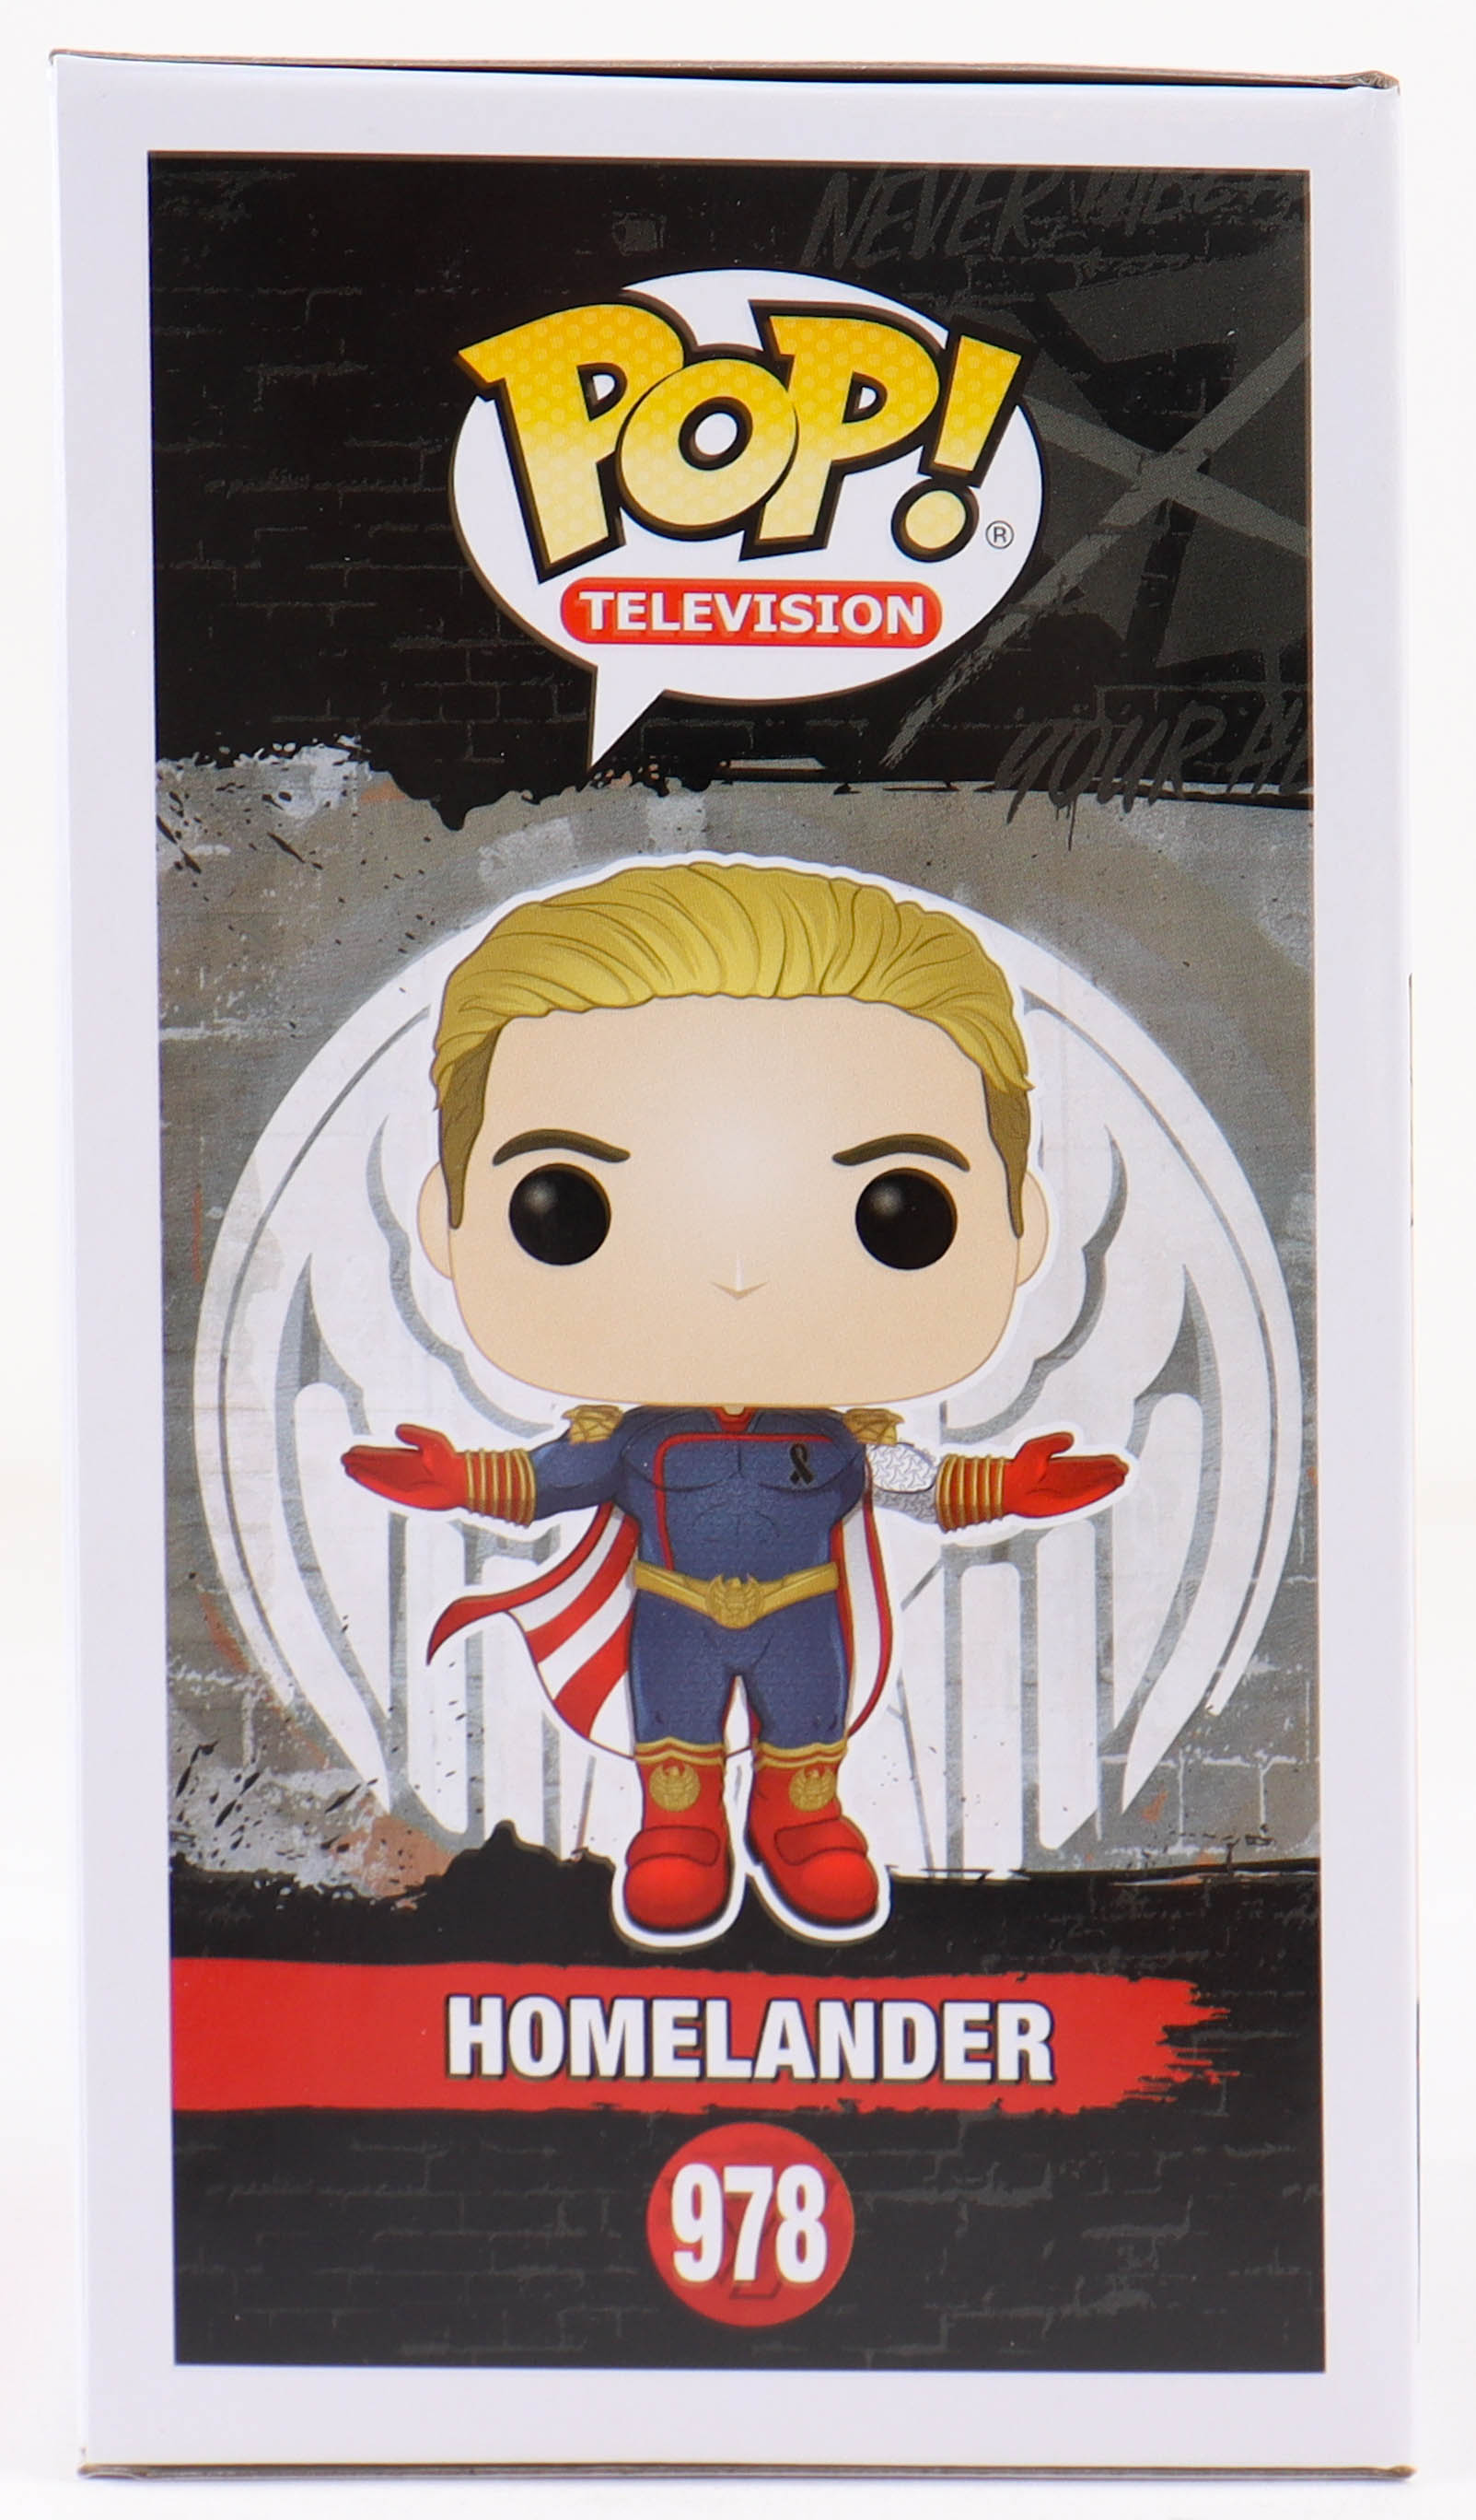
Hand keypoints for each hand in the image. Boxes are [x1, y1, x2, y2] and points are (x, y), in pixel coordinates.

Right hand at [342, 1422, 465, 1509]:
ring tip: (346, 1467)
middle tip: (343, 1457)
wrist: (461, 1481)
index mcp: (408, 1458)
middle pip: (376, 1466)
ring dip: (362, 1473)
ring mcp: (402, 1484)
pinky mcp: (404, 1496)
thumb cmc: (450, 1459)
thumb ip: (414, 1434)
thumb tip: (395, 1429)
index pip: (382, 1455)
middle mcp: (402, 1472)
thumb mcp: (432, 1440)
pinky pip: (382, 1489)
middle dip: (361, 1462)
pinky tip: (359, 1477)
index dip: (367, 1453)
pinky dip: (370, 1483)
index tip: (352, 1449)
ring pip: (377, 1478)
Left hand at [1002, 1432, 1128, 1517]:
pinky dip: (1099, 1492)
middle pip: (1096, 1475)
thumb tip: (1076, 1438)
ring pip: (1094, 1487)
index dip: (1104, 1461)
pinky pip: (1087, 1498)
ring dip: (1109, 1483)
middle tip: (1128, 1467)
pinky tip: (1112, 1486)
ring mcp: (1068, 1493)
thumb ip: (1056, 1440)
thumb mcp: (1037, 1446)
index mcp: (1064, 1466)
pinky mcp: (1065, 1505)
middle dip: (1111, 1471)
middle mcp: (1069, 1480)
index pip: (1090, 1463)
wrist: (1005, 1486)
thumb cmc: (1018, 1465)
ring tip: (1126, 1476)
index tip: (1119, 1457)